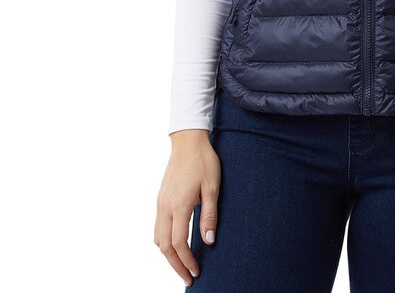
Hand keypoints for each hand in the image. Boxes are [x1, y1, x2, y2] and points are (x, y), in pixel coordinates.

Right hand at [154, 129, 220, 286]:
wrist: (188, 141)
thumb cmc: (204, 161)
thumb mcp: (213, 187)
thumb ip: (210, 215)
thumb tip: (209, 241)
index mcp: (179, 204)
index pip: (179, 242)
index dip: (187, 260)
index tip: (196, 271)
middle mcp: (165, 206)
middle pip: (164, 246)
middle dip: (175, 264)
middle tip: (188, 277)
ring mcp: (160, 203)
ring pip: (158, 238)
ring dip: (168, 255)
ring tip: (182, 265)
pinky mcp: (160, 199)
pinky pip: (158, 227)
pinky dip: (165, 242)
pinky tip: (175, 245)